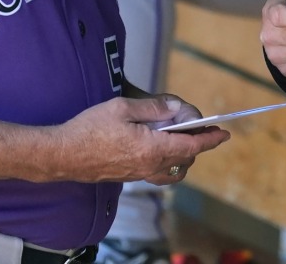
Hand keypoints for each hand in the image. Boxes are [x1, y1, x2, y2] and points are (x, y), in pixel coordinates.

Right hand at [50, 95, 229, 184]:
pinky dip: (167, 163)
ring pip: (172, 170)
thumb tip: (175, 109)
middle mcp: (149, 166)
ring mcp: (138, 174)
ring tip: (181, 139)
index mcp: (152, 149)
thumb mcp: (123, 108)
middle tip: (195, 126)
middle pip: (185, 158)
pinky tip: (160, 149)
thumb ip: (153, 108)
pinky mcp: (128, 177)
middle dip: (196, 144)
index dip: (210, 140)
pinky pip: (157, 174)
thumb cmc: (89, 129)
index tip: (223, 134)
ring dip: (183, 156)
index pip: (191, 146)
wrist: (62, 154)